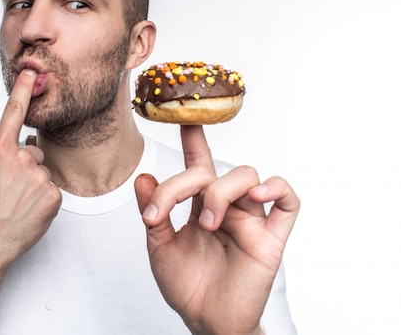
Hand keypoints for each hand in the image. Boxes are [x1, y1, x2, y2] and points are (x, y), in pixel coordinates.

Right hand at [0, 69, 61, 266]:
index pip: (13, 113)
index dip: (23, 90)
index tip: (32, 73)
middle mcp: (20, 160)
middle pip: (32, 151)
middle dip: (23, 165)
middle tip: (8, 188)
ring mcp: (39, 178)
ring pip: (41, 171)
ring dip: (33, 182)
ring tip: (17, 202)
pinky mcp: (53, 195)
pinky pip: (51, 188)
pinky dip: (42, 198)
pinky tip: (28, 209)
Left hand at [134, 125, 299, 334]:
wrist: (206, 321)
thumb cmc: (187, 285)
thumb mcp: (159, 246)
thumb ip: (154, 211)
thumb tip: (142, 176)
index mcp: (199, 205)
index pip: (197, 164)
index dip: (192, 139)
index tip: (181, 115)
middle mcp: (226, 205)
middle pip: (214, 169)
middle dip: (183, 184)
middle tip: (161, 213)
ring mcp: (249, 219)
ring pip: (247, 175)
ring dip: (222, 192)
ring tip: (207, 224)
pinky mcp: (271, 237)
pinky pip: (288, 201)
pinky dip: (277, 189)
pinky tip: (257, 194)